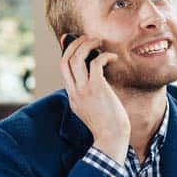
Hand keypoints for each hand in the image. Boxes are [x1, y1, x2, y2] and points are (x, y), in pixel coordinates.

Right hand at [60, 34, 129, 163]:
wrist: (111, 139)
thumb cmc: (108, 125)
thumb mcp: (93, 109)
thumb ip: (91, 95)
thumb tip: (99, 79)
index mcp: (72, 95)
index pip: (63, 68)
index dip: (69, 51)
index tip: (75, 42)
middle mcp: (74, 91)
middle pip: (65, 60)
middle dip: (75, 44)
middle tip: (88, 37)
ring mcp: (84, 90)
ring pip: (77, 58)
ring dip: (87, 45)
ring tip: (99, 41)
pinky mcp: (97, 89)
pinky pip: (95, 64)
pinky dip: (104, 56)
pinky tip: (112, 58)